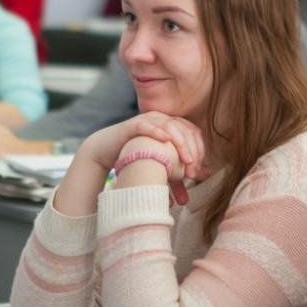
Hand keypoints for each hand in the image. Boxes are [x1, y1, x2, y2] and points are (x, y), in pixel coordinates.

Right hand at [82, 112, 206, 180]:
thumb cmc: (135, 158)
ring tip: (186, 160)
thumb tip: (198, 187)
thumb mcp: (160, 167)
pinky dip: (157, 132)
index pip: (193, 134)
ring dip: (180, 144)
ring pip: (170, 126)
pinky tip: (165, 141)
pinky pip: (146, 125)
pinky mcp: (132, 125)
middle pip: (185, 130)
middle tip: (193, 173)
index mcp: (171, 126)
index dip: (200, 152)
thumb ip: (178, 175)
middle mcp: (161, 119)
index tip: (199, 172)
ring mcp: (147, 120)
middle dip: (192, 152)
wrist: (106, 151)